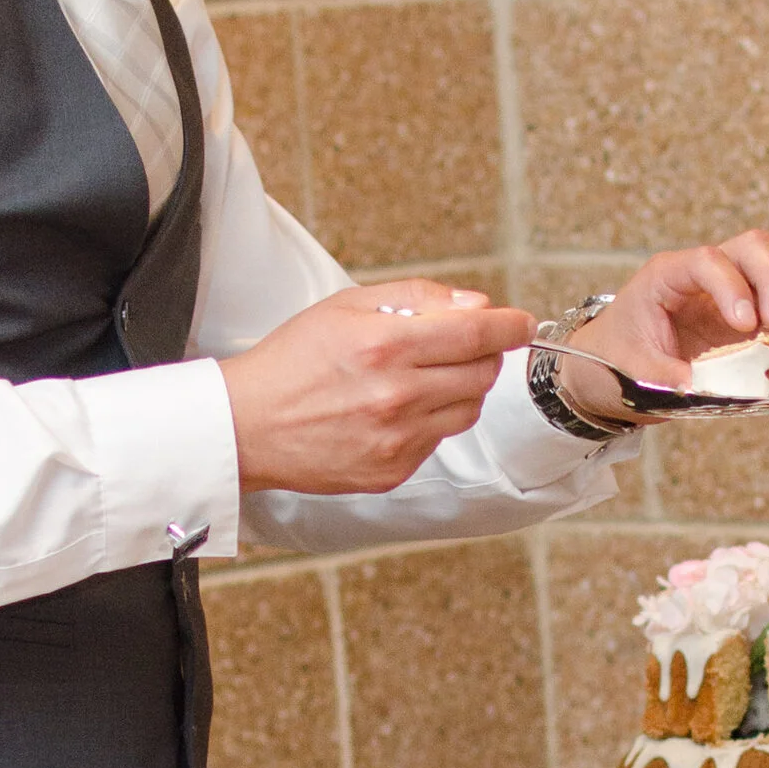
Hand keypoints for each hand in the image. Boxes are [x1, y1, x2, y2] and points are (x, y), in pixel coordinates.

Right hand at [221, 280, 536, 495]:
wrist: (248, 425)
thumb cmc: (293, 360)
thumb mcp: (347, 307)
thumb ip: (417, 298)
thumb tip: (476, 304)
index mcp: (384, 346)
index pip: (476, 335)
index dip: (509, 326)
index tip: (521, 323)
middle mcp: (396, 395)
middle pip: (481, 373)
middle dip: (483, 355)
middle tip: (460, 346)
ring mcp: (397, 439)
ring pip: (467, 409)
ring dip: (460, 388)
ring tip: (421, 377)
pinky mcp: (393, 469)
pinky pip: (439, 439)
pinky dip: (431, 420)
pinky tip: (395, 409)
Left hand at [560, 232, 768, 415]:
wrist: (611, 370)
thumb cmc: (617, 361)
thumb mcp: (632, 373)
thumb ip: (667, 379)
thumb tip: (707, 389)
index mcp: (667, 277)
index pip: (708, 261)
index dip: (732, 287)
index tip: (744, 325)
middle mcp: (705, 277)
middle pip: (754, 249)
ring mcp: (731, 296)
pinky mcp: (749, 322)